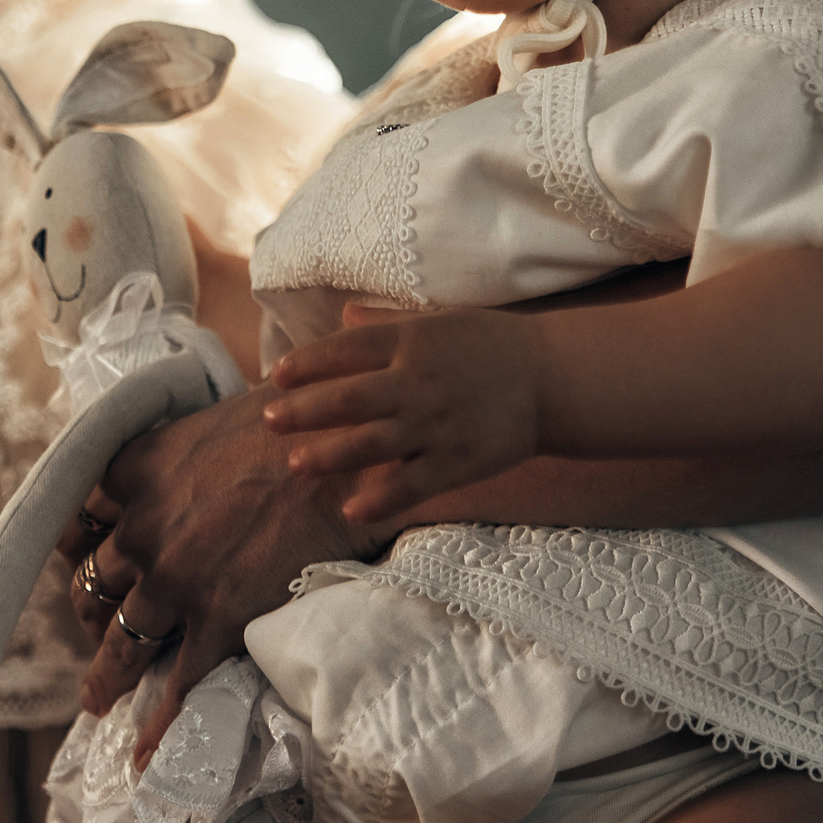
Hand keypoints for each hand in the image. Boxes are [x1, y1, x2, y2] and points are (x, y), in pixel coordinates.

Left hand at [63, 387, 380, 763]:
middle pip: (92, 586)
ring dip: (105, 677)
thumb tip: (195, 461)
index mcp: (132, 473)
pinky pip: (178, 685)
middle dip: (89, 616)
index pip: (77, 523)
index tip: (82, 565)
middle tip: (95, 634)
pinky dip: (156, 728)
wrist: (343, 450)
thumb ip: (181, 451)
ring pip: (121, 643)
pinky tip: (144, 757)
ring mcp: (175, 580)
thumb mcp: (210, 420)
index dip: (77, 550)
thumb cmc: (292, 421)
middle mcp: (141, 529)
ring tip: (97, 699)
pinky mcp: (216, 619)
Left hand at [264, 309, 549, 523]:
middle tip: (269, 420)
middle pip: (349, 398)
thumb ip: (386, 323)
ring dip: (329, 455)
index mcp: (413, 341)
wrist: (553, 379)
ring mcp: (437, 426)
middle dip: (304, 410)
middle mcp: (419, 383)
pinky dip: (381, 499)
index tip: (277, 377)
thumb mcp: (437, 321)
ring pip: (371, 444)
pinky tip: (352, 509)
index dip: (308, 364)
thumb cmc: (490, 345)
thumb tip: (341, 313)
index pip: (347, 350)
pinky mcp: (458, 463)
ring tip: (296, 463)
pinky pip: (412, 485)